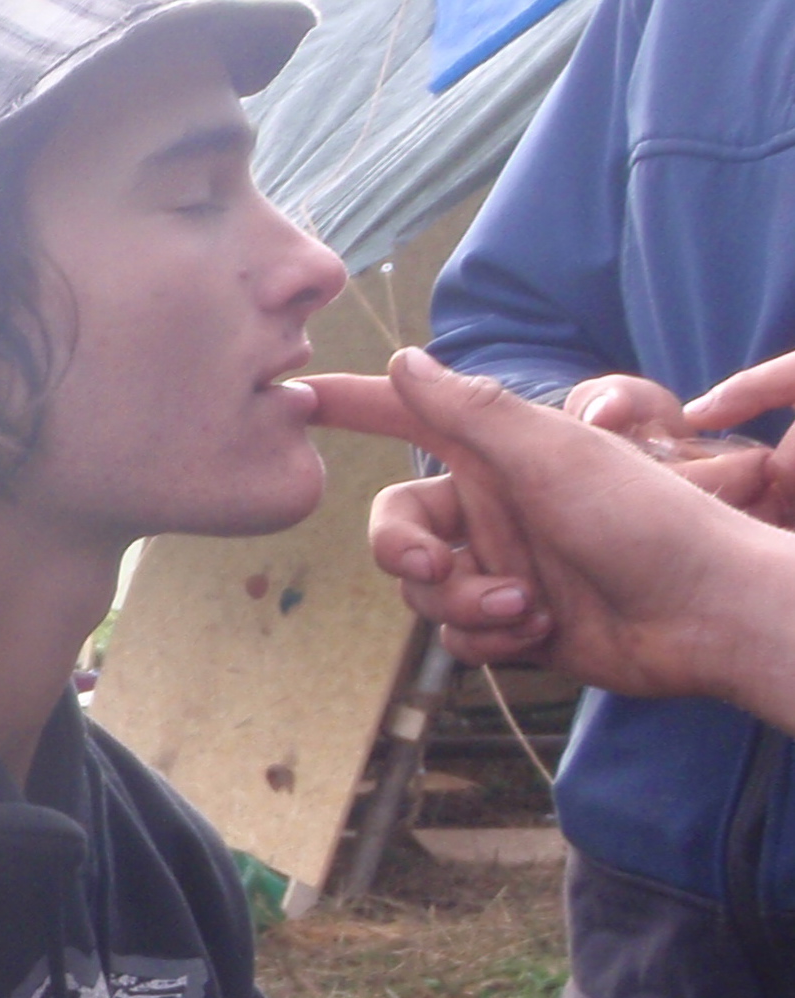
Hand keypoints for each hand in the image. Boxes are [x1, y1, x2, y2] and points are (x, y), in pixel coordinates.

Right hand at [311, 353, 794, 721]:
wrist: (705, 611)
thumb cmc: (644, 519)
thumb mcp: (551, 453)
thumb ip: (471, 410)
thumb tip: (405, 359)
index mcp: (496, 457)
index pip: (407, 419)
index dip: (350, 406)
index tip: (292, 397)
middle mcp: (492, 511)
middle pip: (394, 531)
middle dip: (404, 556)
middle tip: (428, 568)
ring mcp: (501, 568)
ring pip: (423, 594)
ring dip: (464, 604)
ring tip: (526, 606)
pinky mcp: (515, 624)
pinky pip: (459, 635)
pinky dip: (491, 637)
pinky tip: (540, 630)